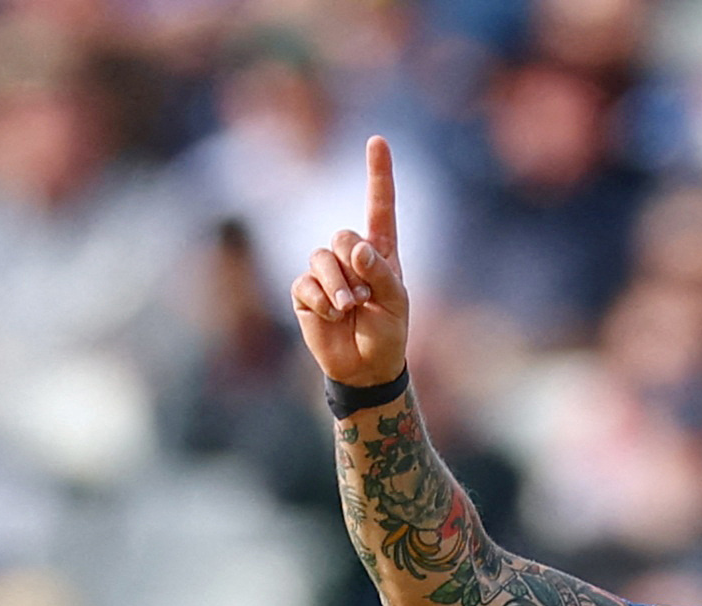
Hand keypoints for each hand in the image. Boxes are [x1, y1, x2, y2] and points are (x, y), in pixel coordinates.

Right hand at [290, 136, 409, 388]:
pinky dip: (321, 301)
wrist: (364, 368)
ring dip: (336, 286)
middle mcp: (351, 256)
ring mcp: (326, 273)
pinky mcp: (306, 292)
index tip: (377, 141)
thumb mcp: (396, 304)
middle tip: (363, 297)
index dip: (378, 173)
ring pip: (320, 258)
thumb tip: (355, 247)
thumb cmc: (387, 333)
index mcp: (380, 252)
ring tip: (348, 310)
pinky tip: (331, 317)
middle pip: (342, 235)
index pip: (380, 206)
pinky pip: (306, 284)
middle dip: (352, 266)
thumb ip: (380, 273)